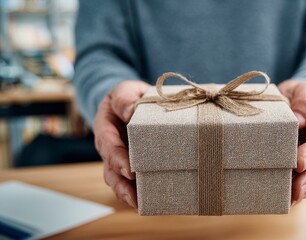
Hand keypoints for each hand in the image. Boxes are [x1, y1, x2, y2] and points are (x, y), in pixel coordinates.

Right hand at [93, 80, 149, 208]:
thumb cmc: (130, 97)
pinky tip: (146, 203)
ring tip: (139, 205)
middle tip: (134, 194)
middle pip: (110, 167)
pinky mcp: (130, 166)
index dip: (117, 157)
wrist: (132, 103)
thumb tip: (132, 112)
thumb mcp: (126, 90)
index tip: (129, 169)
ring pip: (116, 180)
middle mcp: (109, 146)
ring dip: (126, 193)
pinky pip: (129, 182)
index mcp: (105, 126)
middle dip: (121, 182)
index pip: (108, 143)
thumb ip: (126, 98)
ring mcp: (118, 158)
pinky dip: (135, 193)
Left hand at [277, 80, 305, 204]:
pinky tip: (283, 200)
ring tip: (290, 198)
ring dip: (302, 189)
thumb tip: (297, 120)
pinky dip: (292, 191)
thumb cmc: (301, 96)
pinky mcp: (296, 167)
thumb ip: (305, 102)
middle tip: (296, 189)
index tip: (299, 162)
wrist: (294, 101)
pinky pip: (298, 181)